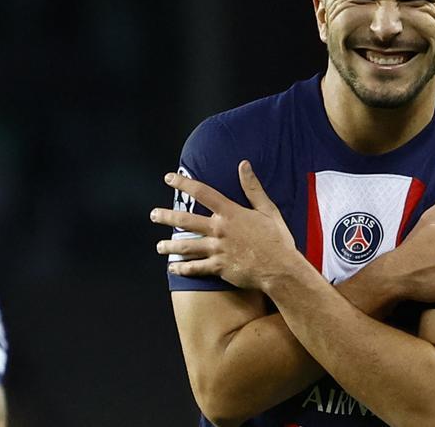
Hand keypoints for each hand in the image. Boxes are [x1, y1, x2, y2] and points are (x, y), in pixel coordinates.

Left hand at [150, 160, 302, 289]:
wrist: (280, 268)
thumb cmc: (277, 238)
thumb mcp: (268, 209)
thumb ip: (253, 188)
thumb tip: (243, 164)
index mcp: (231, 213)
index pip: (202, 193)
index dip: (184, 184)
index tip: (169, 178)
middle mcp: (220, 230)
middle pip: (186, 220)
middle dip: (167, 216)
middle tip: (154, 214)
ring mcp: (218, 250)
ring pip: (186, 246)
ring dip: (169, 246)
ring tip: (159, 246)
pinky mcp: (219, 267)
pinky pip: (196, 268)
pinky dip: (183, 268)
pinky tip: (173, 268)